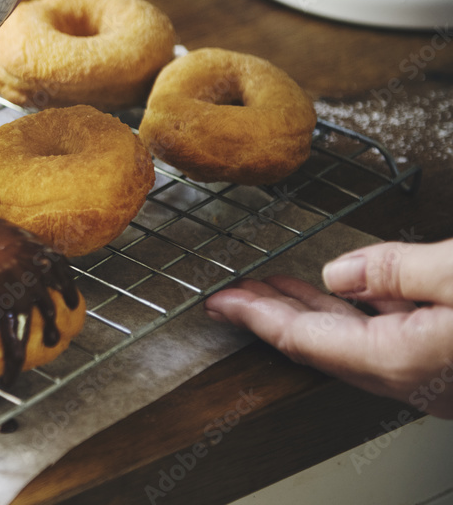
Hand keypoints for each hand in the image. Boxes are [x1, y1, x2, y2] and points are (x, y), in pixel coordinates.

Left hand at [204, 239, 452, 418]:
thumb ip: (395, 270)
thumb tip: (339, 273)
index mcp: (404, 361)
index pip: (303, 339)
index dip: (255, 315)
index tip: (219, 302)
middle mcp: (417, 380)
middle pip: (322, 345)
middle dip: (273, 313)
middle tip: (236, 294)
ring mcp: (439, 378)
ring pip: (359, 342)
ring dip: (316, 311)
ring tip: (281, 289)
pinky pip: (395, 338)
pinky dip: (366, 311)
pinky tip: (360, 291)